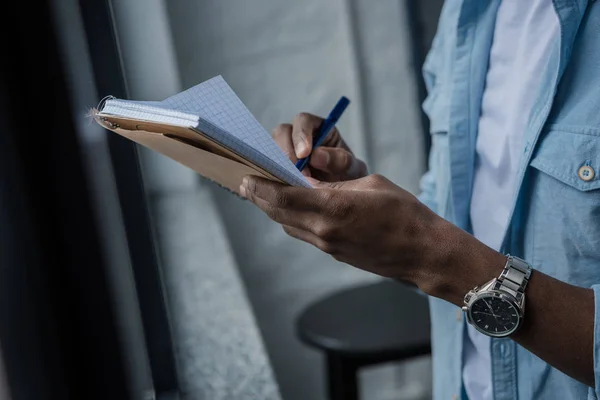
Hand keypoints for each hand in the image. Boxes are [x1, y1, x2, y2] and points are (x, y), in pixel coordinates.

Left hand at [239, 173, 445, 285]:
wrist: (422, 251)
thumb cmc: (403, 211)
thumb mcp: (369, 184)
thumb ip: (334, 183)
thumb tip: (308, 182)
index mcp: (333, 208)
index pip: (282, 197)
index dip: (260, 187)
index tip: (247, 177)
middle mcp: (324, 231)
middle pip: (278, 213)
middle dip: (260, 197)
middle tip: (247, 184)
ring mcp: (328, 246)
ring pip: (288, 226)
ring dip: (274, 210)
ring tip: (266, 194)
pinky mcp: (334, 253)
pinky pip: (303, 234)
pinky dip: (291, 220)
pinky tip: (293, 209)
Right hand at [272, 112, 366, 181]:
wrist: (344, 196)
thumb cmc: (349, 177)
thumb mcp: (352, 169)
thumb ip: (339, 160)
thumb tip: (316, 155)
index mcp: (319, 128)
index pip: (304, 121)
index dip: (301, 135)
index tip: (304, 154)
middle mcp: (298, 136)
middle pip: (282, 133)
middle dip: (286, 152)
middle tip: (296, 172)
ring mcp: (286, 151)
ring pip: (271, 150)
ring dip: (278, 166)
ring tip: (291, 183)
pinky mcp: (278, 168)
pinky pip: (268, 168)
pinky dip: (272, 176)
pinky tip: (281, 188)